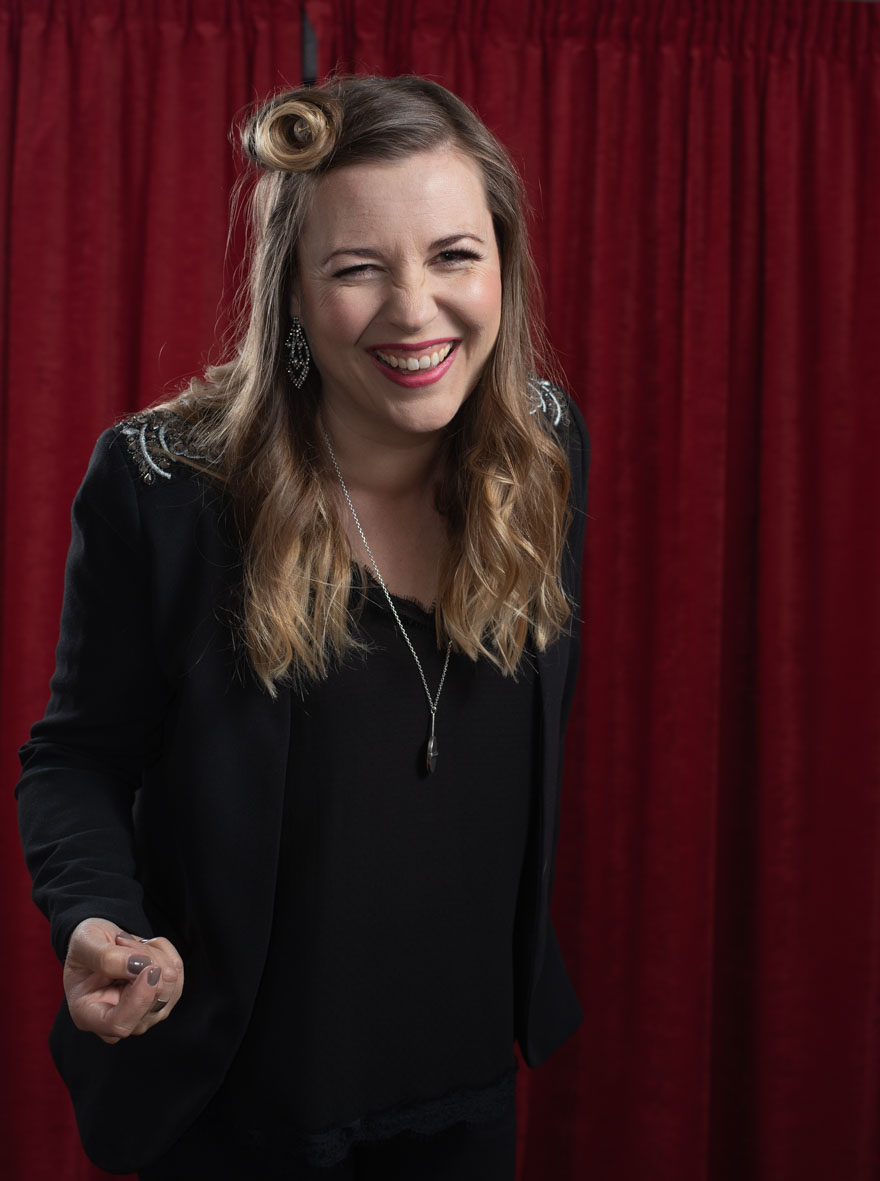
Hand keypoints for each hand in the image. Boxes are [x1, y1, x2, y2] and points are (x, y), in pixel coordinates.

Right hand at [63, 917, 184, 1043]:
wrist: (100, 942)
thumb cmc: (86, 946)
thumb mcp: (85, 942)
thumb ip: (106, 957)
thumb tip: (138, 966)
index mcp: (88, 1015)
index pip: (119, 1024)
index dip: (139, 999)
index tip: (149, 968)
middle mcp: (118, 1022)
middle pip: (152, 1003)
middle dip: (146, 962)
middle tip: (122, 941)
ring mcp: (143, 1014)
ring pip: (169, 988)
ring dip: (155, 955)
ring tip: (130, 945)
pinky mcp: (161, 1000)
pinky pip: (177, 975)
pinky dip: (166, 953)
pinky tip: (146, 948)